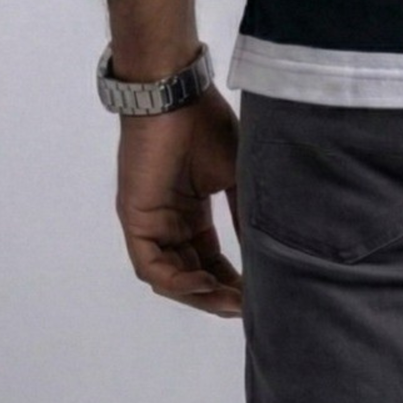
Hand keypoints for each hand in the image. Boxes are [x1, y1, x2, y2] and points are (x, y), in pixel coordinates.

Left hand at [115, 84, 243, 317]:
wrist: (175, 96)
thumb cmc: (205, 125)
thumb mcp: (235, 174)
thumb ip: (243, 213)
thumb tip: (266, 250)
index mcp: (191, 211)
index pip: (210, 258)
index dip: (231, 279)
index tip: (256, 294)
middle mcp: (170, 222)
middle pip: (192, 273)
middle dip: (217, 294)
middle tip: (245, 306)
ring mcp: (151, 224)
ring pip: (172, 276)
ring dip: (199, 293)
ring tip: (230, 299)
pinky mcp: (136, 221)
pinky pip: (152, 266)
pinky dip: (177, 281)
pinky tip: (203, 283)